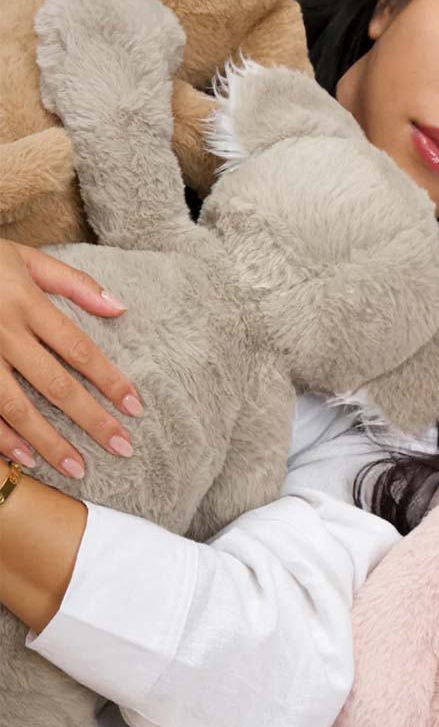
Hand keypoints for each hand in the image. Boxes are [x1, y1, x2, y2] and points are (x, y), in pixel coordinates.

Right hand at [0, 240, 142, 478]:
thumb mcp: (26, 258)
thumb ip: (74, 284)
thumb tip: (120, 308)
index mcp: (25, 304)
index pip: (79, 350)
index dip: (110, 381)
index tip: (136, 408)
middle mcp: (2, 332)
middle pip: (55, 385)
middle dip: (91, 420)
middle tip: (122, 448)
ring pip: (16, 406)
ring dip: (48, 442)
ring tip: (77, 468)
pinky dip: (1, 438)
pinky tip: (25, 460)